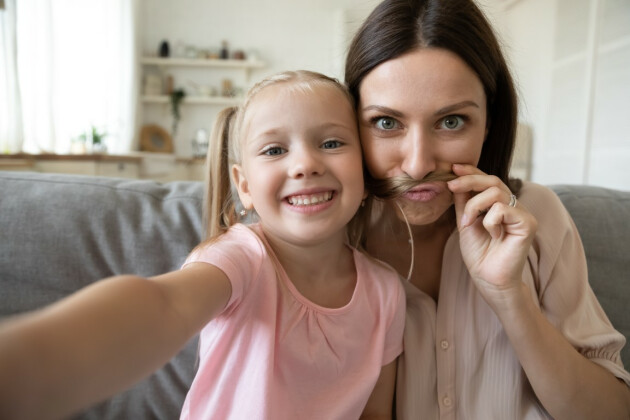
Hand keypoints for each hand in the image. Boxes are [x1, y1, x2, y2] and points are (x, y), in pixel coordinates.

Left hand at [447, 164, 536, 304]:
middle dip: (469, 180)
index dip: (471, 171)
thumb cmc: (479, 253)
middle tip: (451, 186)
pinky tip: (493, 235)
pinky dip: (490, 221)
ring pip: (496, 192)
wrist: (488, 278)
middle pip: (493, 180)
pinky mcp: (528, 223)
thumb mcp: (465, 222)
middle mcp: (513, 206)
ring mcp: (522, 213)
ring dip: (474, 206)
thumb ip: (463, 201)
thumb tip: (455, 178)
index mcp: (499, 204)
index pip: (487, 180)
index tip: (453, 168)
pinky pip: (503, 209)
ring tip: (468, 223)